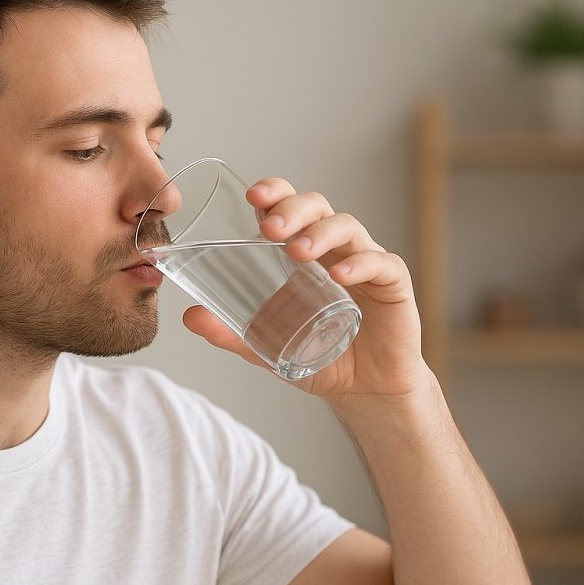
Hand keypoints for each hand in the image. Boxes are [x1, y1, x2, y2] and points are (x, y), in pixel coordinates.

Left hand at [181, 178, 434, 404]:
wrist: (365, 390)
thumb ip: (230, 333)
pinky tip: (339, 274)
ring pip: (347, 227)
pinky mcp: (394, 284)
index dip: (274, 194)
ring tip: (297, 252)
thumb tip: (189, 318)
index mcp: (305, 252)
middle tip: (270, 228)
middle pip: (317, 207)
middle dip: (292, 209)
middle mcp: (335, 249)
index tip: (253, 198)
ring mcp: (365, 262)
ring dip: (320, 234)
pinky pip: (381, 263)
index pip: (289, 207)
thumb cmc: (320, 357)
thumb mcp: (266, 346)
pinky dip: (360, 264)